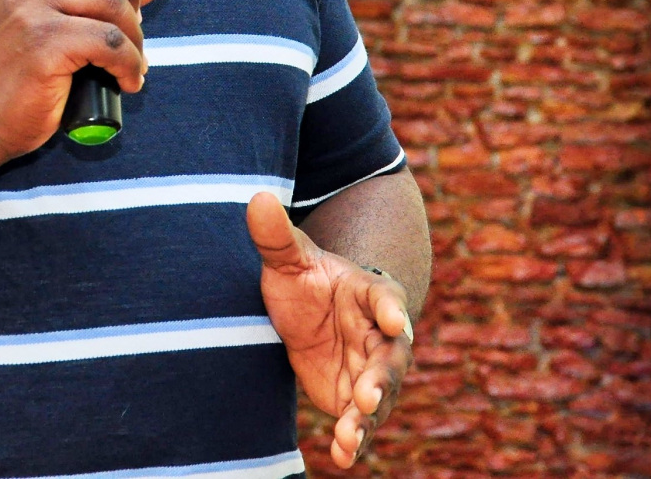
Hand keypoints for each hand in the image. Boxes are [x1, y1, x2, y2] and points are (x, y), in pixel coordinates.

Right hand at [0, 0, 168, 158]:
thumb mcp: (51, 12)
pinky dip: (130, 63)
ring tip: (132, 60)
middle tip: (135, 22)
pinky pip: (111, 42)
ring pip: (112, 0)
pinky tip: (128, 80)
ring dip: (135, 35)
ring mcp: (27, 5)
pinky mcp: (44, 42)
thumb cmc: (19, 61)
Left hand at [247, 191, 413, 468]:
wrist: (314, 314)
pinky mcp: (352, 398)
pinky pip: (358, 422)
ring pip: (379, 396)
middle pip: (391, 357)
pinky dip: (352, 440)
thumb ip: (276, 236)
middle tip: (367, 394)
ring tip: (351, 435)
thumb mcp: (290, 259)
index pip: (387, 298)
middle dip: (383, 377)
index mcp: (371, 293)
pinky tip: (341, 457)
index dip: (392, 308)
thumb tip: (256, 197)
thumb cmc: (308, 280)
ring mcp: (370, 370)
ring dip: (368, 416)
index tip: (394, 318)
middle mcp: (380, 335)